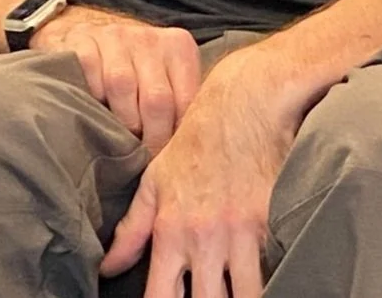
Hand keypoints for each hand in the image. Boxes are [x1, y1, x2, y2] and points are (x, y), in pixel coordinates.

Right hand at [30, 5, 200, 154]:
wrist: (91, 31)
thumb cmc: (135, 68)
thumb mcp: (165, 79)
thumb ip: (178, 107)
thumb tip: (187, 154)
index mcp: (179, 47)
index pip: (186, 101)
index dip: (175, 139)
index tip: (166, 164)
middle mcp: (150, 38)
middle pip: (157, 98)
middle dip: (150, 139)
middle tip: (142, 163)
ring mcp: (115, 36)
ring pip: (123, 86)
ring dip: (120, 121)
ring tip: (118, 141)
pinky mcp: (84, 41)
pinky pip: (90, 72)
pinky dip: (92, 95)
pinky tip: (93, 109)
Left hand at [100, 48, 296, 297]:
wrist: (244, 103)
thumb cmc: (197, 140)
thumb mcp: (156, 180)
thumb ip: (132, 229)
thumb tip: (107, 267)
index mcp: (171, 233)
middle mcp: (205, 239)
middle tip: (207, 296)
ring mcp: (241, 233)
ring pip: (245, 296)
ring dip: (240, 296)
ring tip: (234, 292)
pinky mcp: (271, 221)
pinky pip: (273, 268)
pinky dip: (269, 279)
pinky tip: (263, 279)